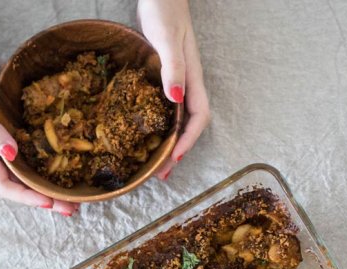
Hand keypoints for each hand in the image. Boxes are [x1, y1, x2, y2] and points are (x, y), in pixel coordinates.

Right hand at [0, 46, 78, 215]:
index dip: (25, 197)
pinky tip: (69, 171)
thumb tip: (10, 154)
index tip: (48, 202)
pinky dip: (52, 168)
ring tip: (75, 199)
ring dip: (52, 189)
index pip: (3, 185)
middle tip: (72, 210)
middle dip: (46, 200)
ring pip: (31, 176)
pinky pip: (37, 159)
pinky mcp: (21, 137)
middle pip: (22, 187)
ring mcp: (9, 147)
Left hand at [137, 0, 210, 179]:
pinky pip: (165, 112)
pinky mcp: (165, 81)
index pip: (198, 118)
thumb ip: (173, 68)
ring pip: (177, 122)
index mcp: (193, 79)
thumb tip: (175, 100)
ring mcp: (177, 84)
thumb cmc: (165, 11)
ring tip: (155, 165)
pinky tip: (147, 137)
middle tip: (162, 174)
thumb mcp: (167, 39)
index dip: (188, 141)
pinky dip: (159, 129)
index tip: (173, 158)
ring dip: (169, 145)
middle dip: (177, 152)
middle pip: (189, 127)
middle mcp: (187, 86)